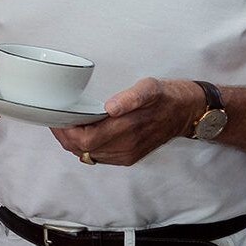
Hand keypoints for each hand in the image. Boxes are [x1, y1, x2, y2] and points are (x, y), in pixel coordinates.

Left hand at [52, 77, 195, 166]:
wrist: (188, 112)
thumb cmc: (167, 97)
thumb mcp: (150, 88)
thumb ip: (131, 97)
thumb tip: (111, 107)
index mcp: (127, 131)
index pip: (84, 140)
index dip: (65, 132)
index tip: (57, 118)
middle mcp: (125, 148)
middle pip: (81, 150)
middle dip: (64, 137)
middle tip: (57, 120)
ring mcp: (126, 155)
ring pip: (87, 155)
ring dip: (73, 142)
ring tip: (66, 125)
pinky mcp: (128, 157)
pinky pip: (99, 157)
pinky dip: (86, 147)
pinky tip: (83, 132)